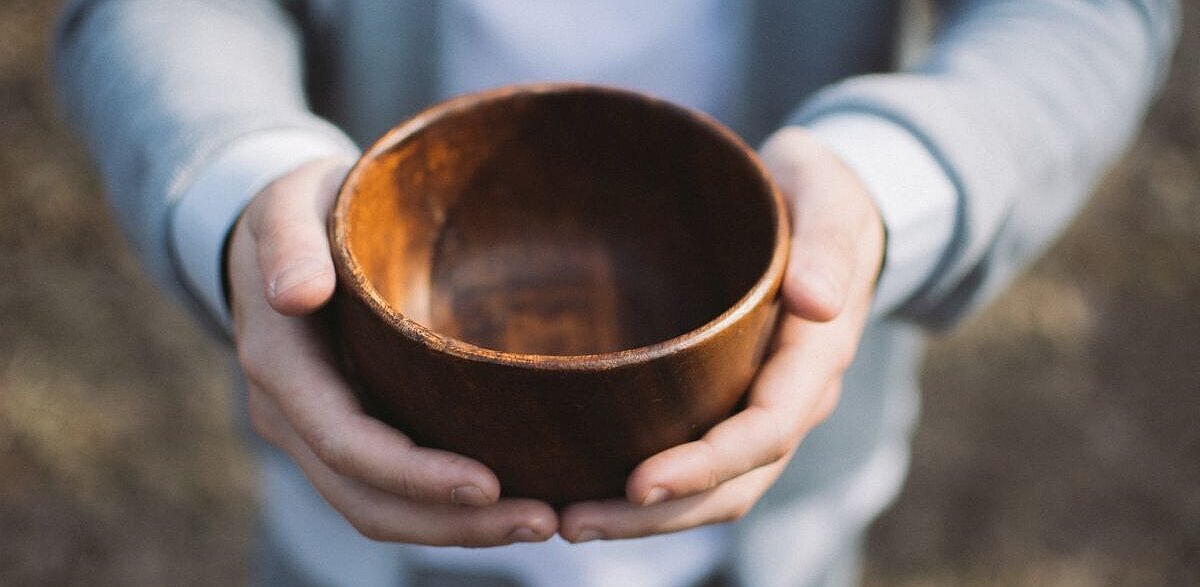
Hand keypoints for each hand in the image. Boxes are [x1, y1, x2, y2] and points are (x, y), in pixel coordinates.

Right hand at [227, 157, 556, 545]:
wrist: (279, 235)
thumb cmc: (299, 210)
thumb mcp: (288, 206)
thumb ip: (288, 245)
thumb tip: (295, 294)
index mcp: (280, 365)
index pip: (346, 442)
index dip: (414, 475)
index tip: (489, 485)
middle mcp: (292, 415)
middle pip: (367, 499)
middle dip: (451, 523)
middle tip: (541, 522)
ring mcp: (317, 432)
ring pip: (378, 510)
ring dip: (456, 529)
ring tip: (541, 521)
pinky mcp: (349, 433)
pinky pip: (390, 492)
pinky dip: (443, 510)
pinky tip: (507, 502)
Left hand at [558, 127, 884, 541]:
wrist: (828, 208)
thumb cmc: (820, 195)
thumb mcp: (829, 198)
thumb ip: (830, 245)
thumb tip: (819, 302)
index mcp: (816, 355)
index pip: (766, 430)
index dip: (706, 465)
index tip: (638, 482)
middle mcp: (794, 397)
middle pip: (734, 483)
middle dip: (659, 515)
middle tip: (574, 522)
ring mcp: (765, 406)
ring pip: (716, 489)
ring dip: (648, 517)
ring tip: (570, 521)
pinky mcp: (734, 402)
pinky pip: (700, 463)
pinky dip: (652, 490)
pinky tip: (593, 485)